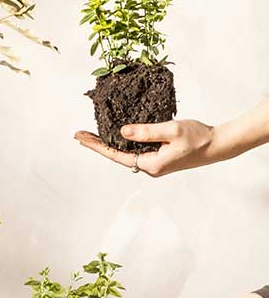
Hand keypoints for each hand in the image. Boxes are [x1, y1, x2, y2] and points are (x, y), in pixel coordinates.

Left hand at [75, 119, 217, 176]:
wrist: (219, 145)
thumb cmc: (199, 138)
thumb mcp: (172, 130)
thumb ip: (146, 131)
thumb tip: (121, 132)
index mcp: (151, 164)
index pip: (116, 155)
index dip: (97, 146)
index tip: (81, 137)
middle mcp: (150, 167)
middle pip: (117, 155)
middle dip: (98, 144)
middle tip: (79, 134)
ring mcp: (154, 163)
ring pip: (125, 152)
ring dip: (109, 143)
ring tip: (91, 134)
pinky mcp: (158, 158)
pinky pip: (135, 150)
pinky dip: (123, 142)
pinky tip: (116, 135)